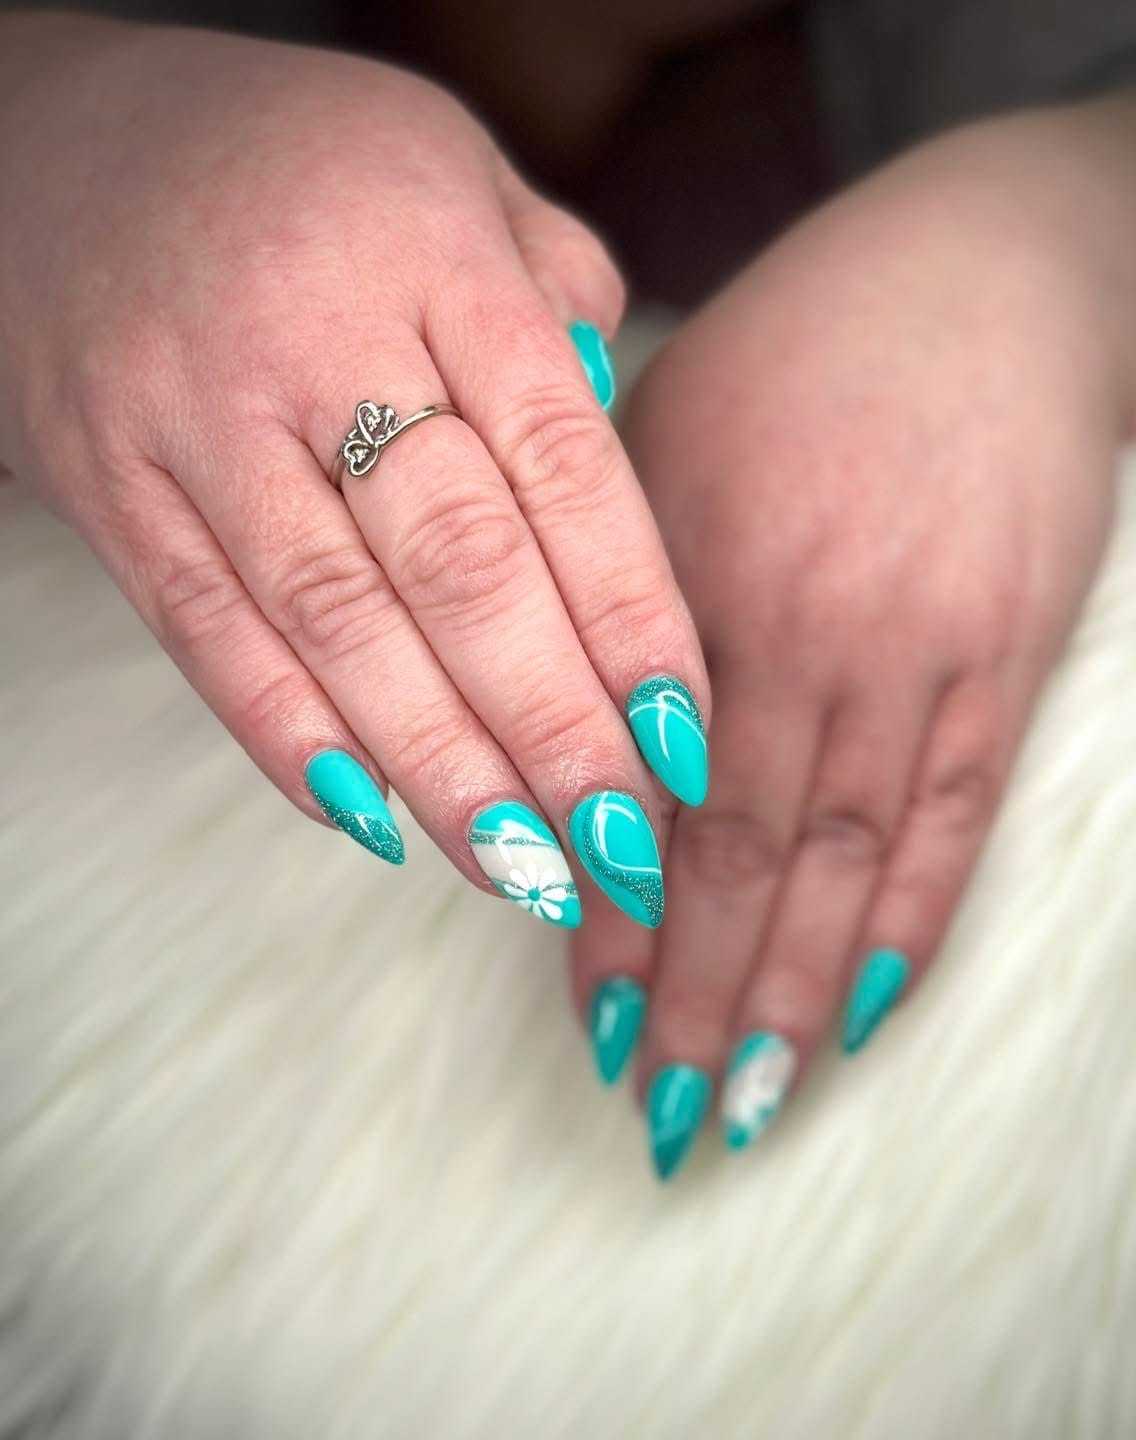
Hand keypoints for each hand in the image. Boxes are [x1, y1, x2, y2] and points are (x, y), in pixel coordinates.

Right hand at [0, 16, 707, 926]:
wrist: (53, 145)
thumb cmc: (303, 171)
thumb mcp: (458, 173)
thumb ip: (556, 295)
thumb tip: (627, 430)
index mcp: (435, 256)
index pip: (566, 469)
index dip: (632, 619)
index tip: (686, 742)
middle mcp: (316, 338)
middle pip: (461, 568)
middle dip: (554, 729)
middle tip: (624, 846)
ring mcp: (196, 418)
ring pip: (336, 625)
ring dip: (441, 770)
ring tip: (526, 870)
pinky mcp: (109, 484)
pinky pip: (206, 636)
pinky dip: (293, 742)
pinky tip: (374, 824)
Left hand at [573, 99, 1135, 1174]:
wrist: (982, 277)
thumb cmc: (793, 353)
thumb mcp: (652, 437)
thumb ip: (594, 585)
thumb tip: (541, 735)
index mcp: (695, 574)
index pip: (642, 790)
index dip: (612, 919)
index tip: (586, 1016)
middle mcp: (808, 629)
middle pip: (745, 855)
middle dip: (698, 997)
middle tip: (660, 1111)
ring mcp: (922, 650)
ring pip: (849, 861)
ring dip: (798, 994)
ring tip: (752, 1102)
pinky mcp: (1011, 657)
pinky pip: (960, 817)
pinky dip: (914, 925)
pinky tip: (870, 1012)